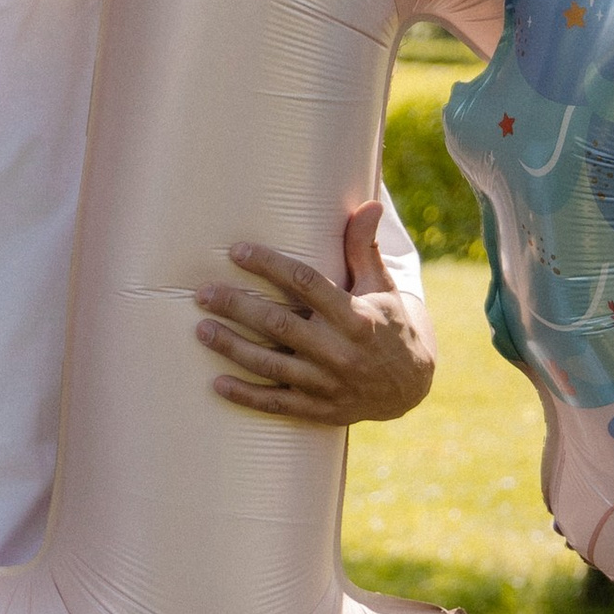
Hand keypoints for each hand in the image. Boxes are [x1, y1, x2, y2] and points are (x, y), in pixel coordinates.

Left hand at [193, 201, 434, 424]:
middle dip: (237, 307)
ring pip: (271, 365)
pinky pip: (276, 403)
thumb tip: (368, 204)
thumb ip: (364, 247)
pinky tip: (217, 383)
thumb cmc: (389, 325)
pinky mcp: (319, 408)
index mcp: (355, 316)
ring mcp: (327, 383)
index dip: (269, 265)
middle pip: (279, 324)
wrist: (410, 387)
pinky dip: (246, 396)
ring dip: (233, 347)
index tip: (237, 251)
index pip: (306, 283)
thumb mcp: (382, 286)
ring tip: (202, 329)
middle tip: (204, 293)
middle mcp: (340, 350)